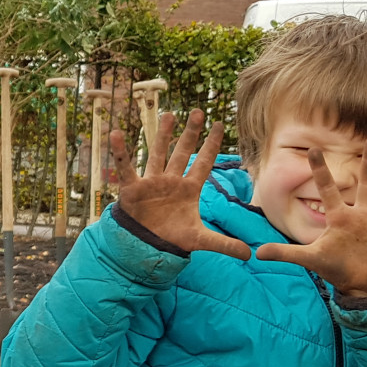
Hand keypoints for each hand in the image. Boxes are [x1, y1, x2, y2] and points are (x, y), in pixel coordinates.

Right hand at [109, 110, 249, 259]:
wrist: (146, 246)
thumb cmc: (171, 238)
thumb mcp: (200, 240)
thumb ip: (224, 244)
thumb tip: (250, 254)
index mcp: (188, 189)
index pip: (203, 162)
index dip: (211, 144)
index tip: (219, 125)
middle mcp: (171, 181)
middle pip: (182, 152)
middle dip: (190, 133)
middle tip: (198, 112)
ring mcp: (151, 182)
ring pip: (158, 154)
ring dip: (162, 135)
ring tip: (169, 115)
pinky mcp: (132, 188)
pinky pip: (126, 167)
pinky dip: (120, 152)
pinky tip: (116, 134)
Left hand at [254, 138, 366, 295]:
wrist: (361, 285)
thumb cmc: (336, 268)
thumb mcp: (310, 259)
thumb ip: (285, 253)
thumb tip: (256, 253)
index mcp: (341, 218)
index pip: (327, 189)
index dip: (319, 171)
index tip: (310, 149)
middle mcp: (364, 214)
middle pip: (365, 183)